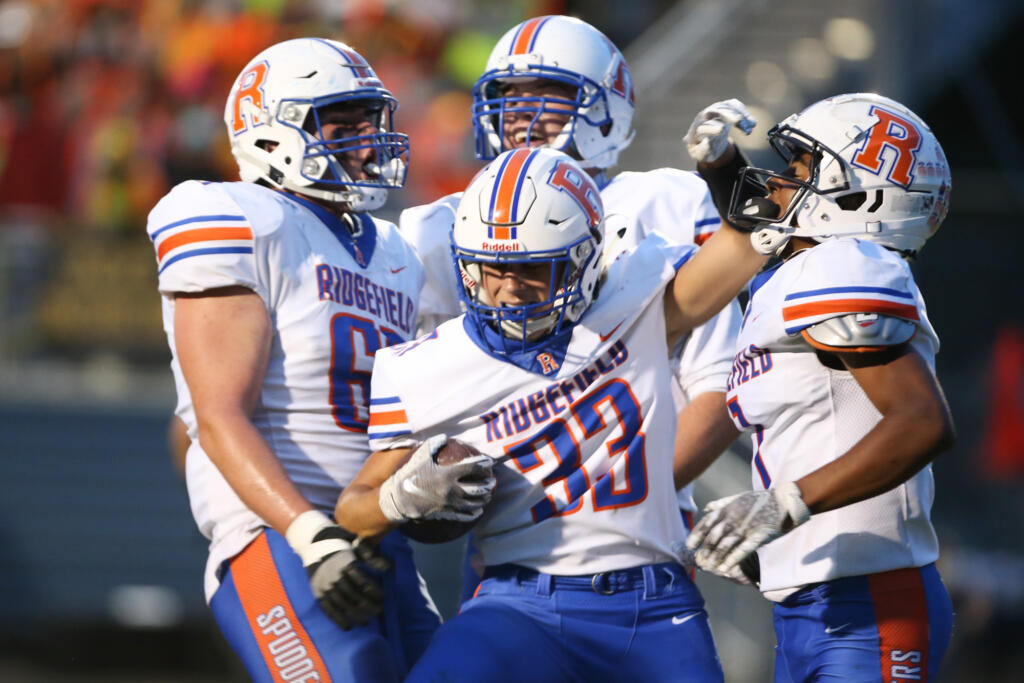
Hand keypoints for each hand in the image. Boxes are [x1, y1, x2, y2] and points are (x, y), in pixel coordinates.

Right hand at [285, 510, 389, 629]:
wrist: (312, 542)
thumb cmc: (339, 542)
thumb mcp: (356, 545)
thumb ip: (372, 558)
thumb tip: (391, 569)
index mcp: (346, 563)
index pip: (363, 582)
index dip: (375, 592)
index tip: (385, 598)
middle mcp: (335, 576)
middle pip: (354, 596)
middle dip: (368, 605)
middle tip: (380, 611)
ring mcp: (325, 586)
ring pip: (342, 604)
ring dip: (355, 615)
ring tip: (366, 622)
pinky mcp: (317, 592)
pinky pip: (328, 609)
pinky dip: (337, 619)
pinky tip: (347, 627)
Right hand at [378, 435, 495, 522]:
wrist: (397, 498)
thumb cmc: (409, 474)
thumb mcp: (420, 455)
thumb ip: (434, 444)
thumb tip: (445, 437)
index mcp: (447, 474)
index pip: (472, 468)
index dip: (483, 464)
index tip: (490, 461)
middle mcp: (451, 490)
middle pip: (478, 489)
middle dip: (489, 484)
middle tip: (493, 481)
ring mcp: (449, 504)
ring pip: (473, 503)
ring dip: (484, 499)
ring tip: (488, 495)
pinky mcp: (445, 514)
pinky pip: (464, 516)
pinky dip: (474, 513)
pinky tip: (478, 511)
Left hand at [683, 99, 756, 163]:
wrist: (707, 142)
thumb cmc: (703, 150)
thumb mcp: (701, 154)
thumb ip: (704, 149)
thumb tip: (709, 143)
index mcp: (696, 129)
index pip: (702, 127)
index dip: (711, 128)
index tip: (722, 130)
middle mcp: (704, 116)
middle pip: (714, 111)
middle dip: (727, 114)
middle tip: (739, 120)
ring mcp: (715, 110)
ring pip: (727, 107)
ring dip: (740, 115)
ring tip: (752, 126)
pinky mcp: (724, 108)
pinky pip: (734, 106)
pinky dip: (744, 112)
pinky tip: (752, 123)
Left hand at [685, 482, 809, 578]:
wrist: (784, 501)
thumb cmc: (760, 500)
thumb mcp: (738, 497)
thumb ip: (721, 503)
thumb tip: (705, 508)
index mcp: (728, 508)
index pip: (707, 522)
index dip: (697, 534)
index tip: (689, 545)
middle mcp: (734, 517)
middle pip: (714, 535)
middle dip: (705, 548)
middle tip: (698, 560)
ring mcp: (745, 527)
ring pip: (726, 544)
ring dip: (716, 556)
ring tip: (708, 566)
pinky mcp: (757, 536)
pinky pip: (742, 550)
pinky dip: (732, 559)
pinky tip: (724, 568)